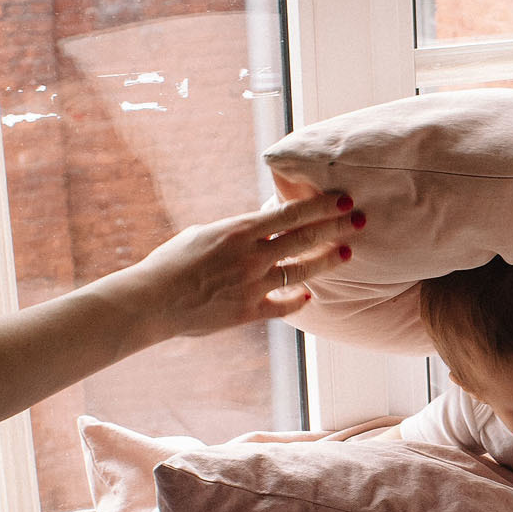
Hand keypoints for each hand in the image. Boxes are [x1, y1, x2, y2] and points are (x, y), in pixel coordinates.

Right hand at [133, 190, 363, 340]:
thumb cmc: (171, 263)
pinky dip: (297, 300)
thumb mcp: (203, 234)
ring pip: (301, 271)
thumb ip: (236, 232)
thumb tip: (259, 228)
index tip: (343, 199)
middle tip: (361, 220)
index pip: (290, 214)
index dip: (320, 206)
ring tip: (347, 253)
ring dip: (327, 261)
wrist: (152, 301)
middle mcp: (251, 256)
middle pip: (304, 239)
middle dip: (336, 228)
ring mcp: (252, 285)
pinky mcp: (248, 312)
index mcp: (239, 231)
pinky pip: (282, 306)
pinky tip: (310, 295)